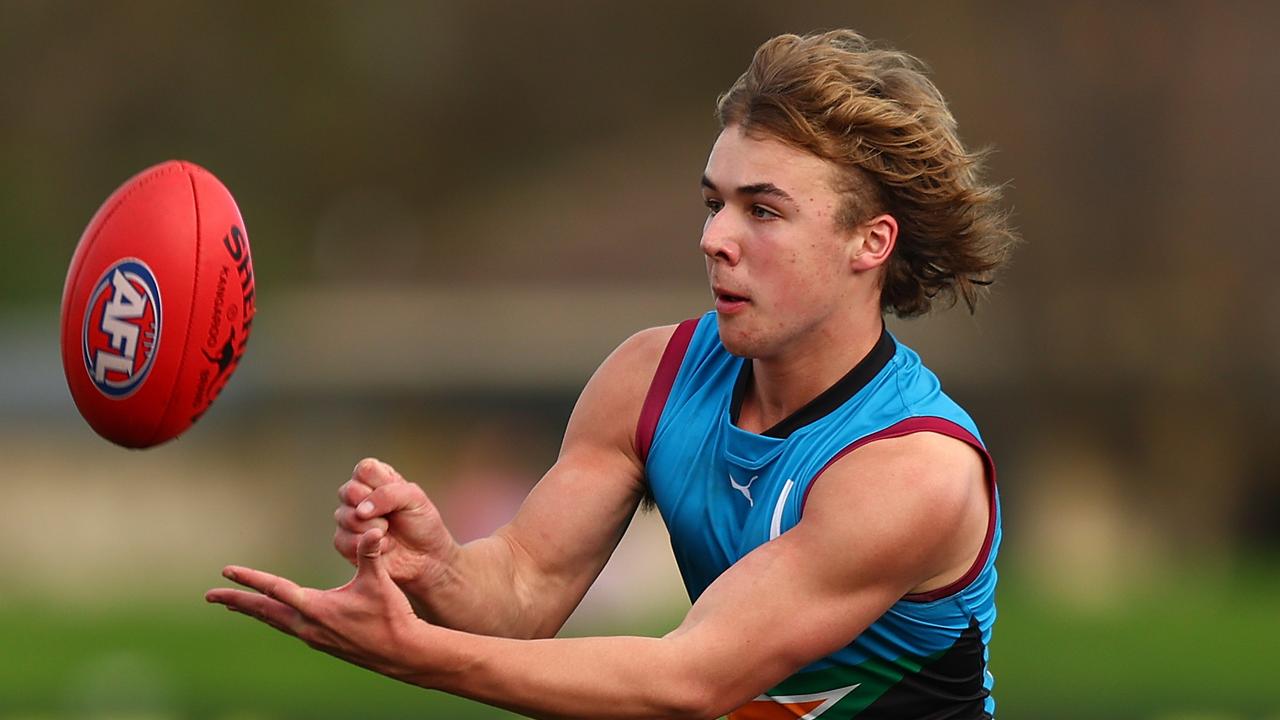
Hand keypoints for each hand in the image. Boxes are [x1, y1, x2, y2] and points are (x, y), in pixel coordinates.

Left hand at [206, 529, 432, 680]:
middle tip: (210, 596)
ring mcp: (314, 637)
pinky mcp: (323, 643)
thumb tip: (373, 527)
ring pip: (275, 621)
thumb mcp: (380, 582)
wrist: (403, 652)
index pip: (275, 589)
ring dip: (254, 611)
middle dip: (236, 602)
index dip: (250, 579)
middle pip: (264, 612)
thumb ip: (370, 553)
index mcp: (317, 609)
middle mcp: (308, 626)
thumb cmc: (391, 616)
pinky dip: (274, 619)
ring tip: (235, 605)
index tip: (227, 571)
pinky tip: (276, 616)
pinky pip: (288, 628)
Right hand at [334, 458, 459, 594]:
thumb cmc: (421, 523)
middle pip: (348, 491)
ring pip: (345, 516)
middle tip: (391, 518)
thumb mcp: (415, 499)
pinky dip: (366, 545)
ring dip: (373, 528)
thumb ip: (388, 495)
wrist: (425, 556)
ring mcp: (348, 518)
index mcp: (375, 477)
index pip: (364, 470)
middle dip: (375, 509)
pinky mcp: (344, 542)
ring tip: (388, 532)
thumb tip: (359, 511)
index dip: (379, 485)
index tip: (397, 497)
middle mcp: (357, 495)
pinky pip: (341, 540)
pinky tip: (381, 547)